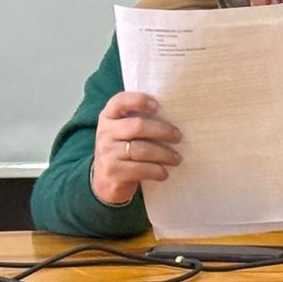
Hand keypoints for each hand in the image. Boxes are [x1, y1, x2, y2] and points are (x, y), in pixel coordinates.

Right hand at [90, 91, 181, 206]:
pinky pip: (140, 169)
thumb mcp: (123, 131)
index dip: (139, 101)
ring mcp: (106, 153)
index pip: (120, 101)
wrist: (104, 180)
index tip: (158, 106)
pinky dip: (156, 171)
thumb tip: (173, 116)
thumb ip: (138, 120)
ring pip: (141, 150)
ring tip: (176, 158)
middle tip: (178, 137)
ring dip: (164, 154)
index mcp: (108, 116)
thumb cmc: (122, 149)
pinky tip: (164, 173)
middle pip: (137, 126)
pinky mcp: (112, 172)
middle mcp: (104, 132)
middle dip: (162, 131)